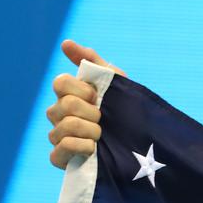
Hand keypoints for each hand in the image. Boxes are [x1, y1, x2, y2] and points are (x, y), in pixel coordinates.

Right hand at [46, 41, 124, 168]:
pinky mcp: (62, 159)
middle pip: (63, 105)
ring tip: (103, 137)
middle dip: (91, 113)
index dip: (83, 90)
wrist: (146, 146)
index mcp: (70, 95)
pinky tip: (93, 149)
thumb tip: (65, 43)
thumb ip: (94, 62)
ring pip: (61, 128)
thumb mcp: (118, 83)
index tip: (100, 98)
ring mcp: (59, 137)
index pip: (60, 83)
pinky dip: (77, 148)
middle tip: (105, 121)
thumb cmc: (131, 112)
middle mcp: (60, 115)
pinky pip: (55, 153)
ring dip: (89, 131)